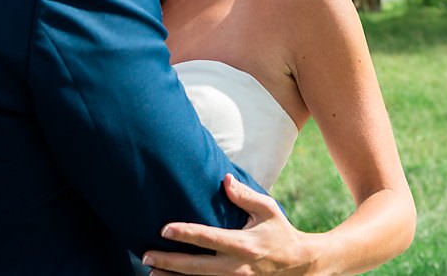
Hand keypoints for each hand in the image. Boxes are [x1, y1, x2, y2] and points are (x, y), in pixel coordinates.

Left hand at [141, 174, 317, 275]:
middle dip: (169, 262)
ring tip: (151, 272)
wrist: (300, 265)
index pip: (208, 238)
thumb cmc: (280, 232)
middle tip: (146, 255)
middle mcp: (237, 266)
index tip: (164, 229)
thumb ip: (244, 195)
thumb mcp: (268, 209)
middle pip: (196, 267)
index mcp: (242, 243)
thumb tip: (224, 179)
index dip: (185, 233)